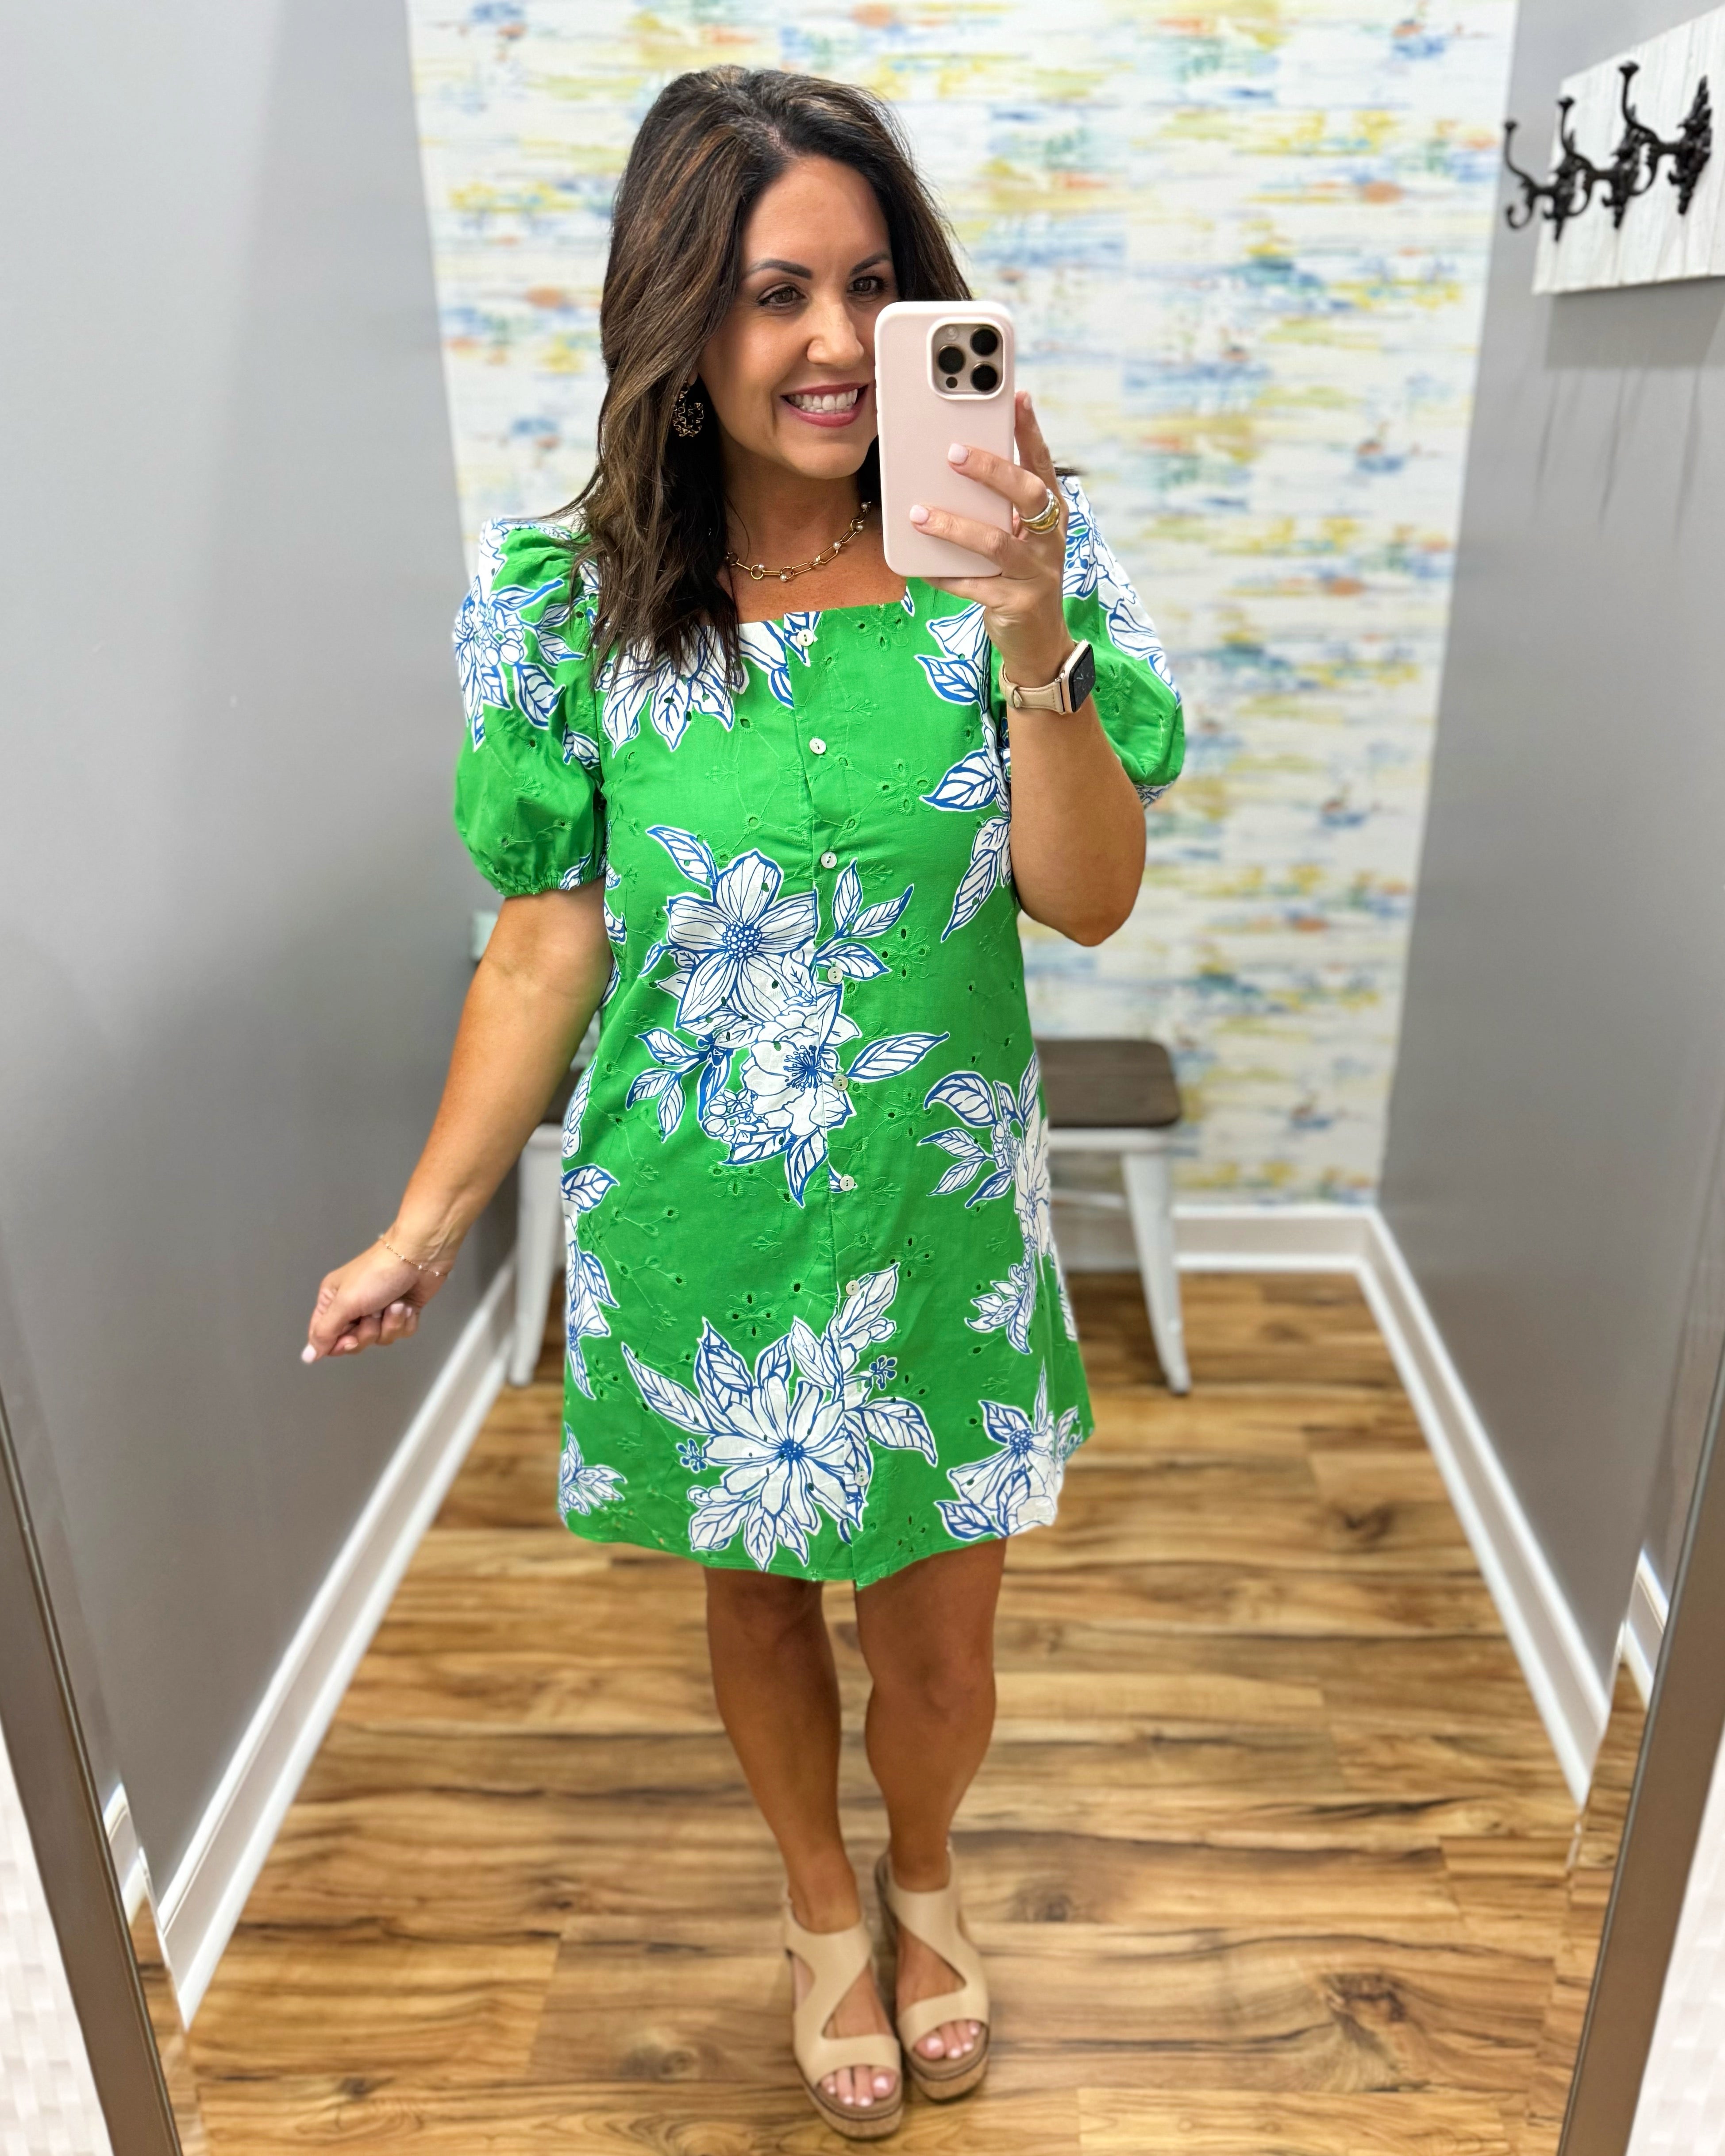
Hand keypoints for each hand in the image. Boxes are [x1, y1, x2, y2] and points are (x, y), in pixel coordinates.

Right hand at [302, 1238, 449, 1362]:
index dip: (338, 1345)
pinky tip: (409, 1305)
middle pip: (354, 1342)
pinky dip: (405, 1321)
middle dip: (368, 1332)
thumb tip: (308, 1356)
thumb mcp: (345, 1302)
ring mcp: (379, 1311)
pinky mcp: (401, 1313)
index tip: (350, 1339)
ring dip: (390, 1324)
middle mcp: (353, 1308)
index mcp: (333, 1301)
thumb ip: (325, 1331)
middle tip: (374, 1314)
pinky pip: (400, 1332)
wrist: (418, 1256)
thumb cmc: (377, 1275)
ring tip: (395, 1304)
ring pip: (380, 1339)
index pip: (324, 1337)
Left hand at [910, 391, 1072, 687]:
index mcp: (1050, 516)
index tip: (1017, 397)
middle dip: (991, 470)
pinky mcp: (1015, 603)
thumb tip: (950, 469)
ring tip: (919, 513)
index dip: (1031, 432)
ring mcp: (1035, 573)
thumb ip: (997, 507)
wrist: (1037, 642)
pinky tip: (920, 565)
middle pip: (1027, 495)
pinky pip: (973, 585)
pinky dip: (944, 575)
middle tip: (953, 453)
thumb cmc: (1019, 577)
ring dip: (954, 526)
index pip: (1042, 465)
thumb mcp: (1017, 537)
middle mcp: (1049, 540)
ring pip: (994, 543)